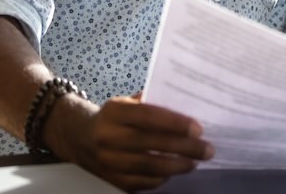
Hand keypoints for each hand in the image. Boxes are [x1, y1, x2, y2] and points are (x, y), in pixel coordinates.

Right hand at [46, 94, 212, 190]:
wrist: (78, 137)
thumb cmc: (111, 117)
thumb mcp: (125, 102)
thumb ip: (150, 103)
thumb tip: (185, 105)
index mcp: (114, 112)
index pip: (149, 117)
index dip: (175, 123)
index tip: (198, 128)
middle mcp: (108, 137)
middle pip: (151, 144)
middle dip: (184, 148)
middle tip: (207, 149)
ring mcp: (108, 161)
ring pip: (148, 167)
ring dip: (177, 166)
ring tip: (195, 162)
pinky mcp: (111, 180)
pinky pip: (142, 183)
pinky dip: (161, 179)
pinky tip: (174, 172)